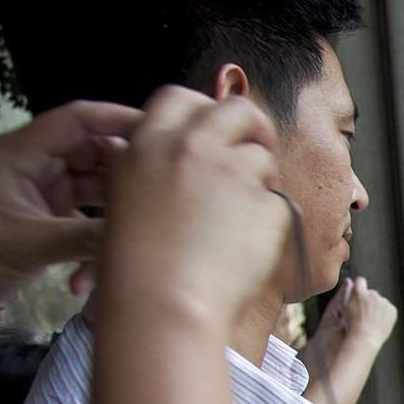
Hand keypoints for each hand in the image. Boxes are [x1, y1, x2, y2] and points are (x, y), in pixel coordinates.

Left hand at [0, 100, 138, 329]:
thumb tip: (141, 235)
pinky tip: (82, 281)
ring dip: (108, 221)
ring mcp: (39, 196)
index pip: (76, 121)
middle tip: (151, 203)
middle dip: (121, 181)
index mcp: (20, 155)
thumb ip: (86, 237)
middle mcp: (32, 169)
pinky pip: (82, 225)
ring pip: (93, 194)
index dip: (118, 119)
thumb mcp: (29, 244)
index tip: (159, 133)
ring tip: (120, 246)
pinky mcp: (44, 224)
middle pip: (92, 155)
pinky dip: (89, 248)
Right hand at [98, 88, 290, 331]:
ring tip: (236, 222)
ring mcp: (232, 173)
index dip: (203, 111)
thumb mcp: (125, 198)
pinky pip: (278, 201)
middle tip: (257, 148)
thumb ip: (152, 163)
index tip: (216, 128)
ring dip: (259, 180)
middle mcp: (191, 147)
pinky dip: (269, 221)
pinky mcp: (267, 203)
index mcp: (148, 143)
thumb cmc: (138, 267)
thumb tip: (176, 145)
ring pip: (262, 157)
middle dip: (251, 126)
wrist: (165, 306)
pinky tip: (244, 248)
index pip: (181, 97)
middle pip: (237, 110)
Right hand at [318, 276, 398, 350]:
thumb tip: (349, 280)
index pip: (360, 280)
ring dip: (378, 308)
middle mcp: (372, 294)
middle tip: (365, 314)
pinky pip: (389, 309)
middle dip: (369, 301)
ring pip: (381, 302)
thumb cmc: (352, 326)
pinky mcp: (392, 309)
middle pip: (372, 293)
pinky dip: (386, 315)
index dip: (360, 287)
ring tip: (372, 321)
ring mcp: (383, 302)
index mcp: (359, 292)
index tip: (360, 294)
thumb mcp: (344, 307)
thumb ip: (347, 292)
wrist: (364, 338)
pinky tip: (379, 323)